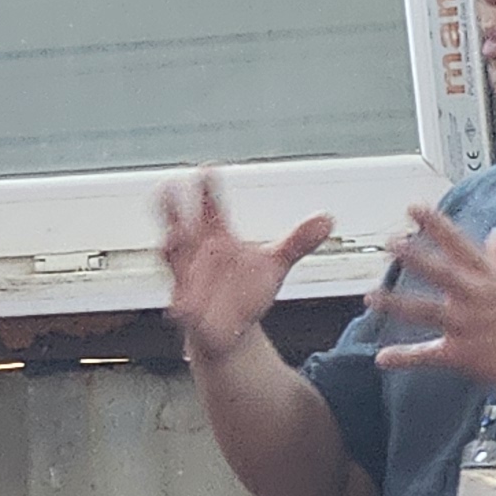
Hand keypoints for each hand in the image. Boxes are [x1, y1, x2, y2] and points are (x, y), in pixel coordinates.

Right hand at [160, 170, 334, 362]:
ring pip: (173, 259)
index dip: (209, 188)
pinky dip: (184, 305)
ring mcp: (188, 279)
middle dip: (172, 208)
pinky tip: (184, 306)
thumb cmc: (246, 288)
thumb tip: (327, 219)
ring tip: (172, 236)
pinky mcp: (188, 310)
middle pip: (179, 223)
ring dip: (172, 249)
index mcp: (217, 236)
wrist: (229, 328)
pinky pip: (183, 306)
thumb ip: (298, 242)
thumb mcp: (275, 264)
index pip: (211, 206)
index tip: (207, 168)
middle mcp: (198, 253)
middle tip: (168, 187)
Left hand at [369, 206, 495, 384]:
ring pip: (426, 312)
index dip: (436, 225)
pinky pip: (429, 355)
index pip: (458, 244)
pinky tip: (383, 358)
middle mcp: (475, 298)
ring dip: (398, 304)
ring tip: (371, 297)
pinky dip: (405, 357)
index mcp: (489, 277)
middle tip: (391, 242)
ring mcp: (466, 326)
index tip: (414, 208)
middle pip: (441, 272)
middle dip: (415, 256)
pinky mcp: (462, 353)